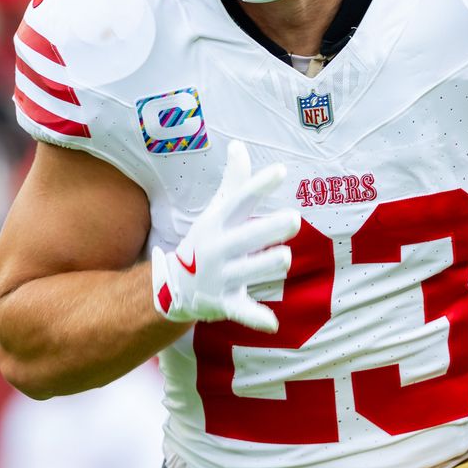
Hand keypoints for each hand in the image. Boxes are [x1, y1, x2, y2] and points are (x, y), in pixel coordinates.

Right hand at [151, 140, 299, 331]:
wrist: (174, 286)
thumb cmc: (207, 240)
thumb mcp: (216, 212)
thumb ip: (234, 182)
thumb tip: (239, 146)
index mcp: (217, 223)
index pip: (240, 199)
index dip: (259, 185)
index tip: (280, 170)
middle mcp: (218, 249)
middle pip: (251, 235)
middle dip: (274, 227)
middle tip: (293, 219)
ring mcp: (222, 277)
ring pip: (257, 269)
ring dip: (274, 263)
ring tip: (282, 258)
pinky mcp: (225, 303)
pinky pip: (244, 312)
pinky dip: (257, 318)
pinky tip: (273, 322)